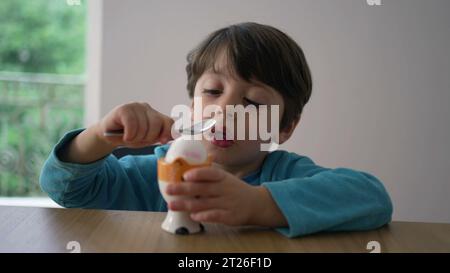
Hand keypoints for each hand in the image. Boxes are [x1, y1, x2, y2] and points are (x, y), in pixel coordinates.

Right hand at [96, 102, 173, 147]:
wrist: (107, 136)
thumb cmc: (129, 137)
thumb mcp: (147, 139)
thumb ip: (159, 136)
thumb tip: (173, 137)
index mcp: (156, 116)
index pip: (169, 121)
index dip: (168, 132)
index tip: (163, 141)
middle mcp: (147, 108)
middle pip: (157, 124)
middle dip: (149, 137)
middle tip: (138, 140)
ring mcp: (135, 106)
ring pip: (143, 125)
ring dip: (136, 137)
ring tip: (129, 137)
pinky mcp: (123, 108)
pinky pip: (132, 123)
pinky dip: (129, 134)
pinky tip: (125, 136)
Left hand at [165, 167, 286, 226]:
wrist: (256, 203)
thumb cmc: (234, 190)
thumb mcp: (224, 179)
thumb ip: (207, 177)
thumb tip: (181, 174)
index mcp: (222, 178)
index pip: (210, 173)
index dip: (198, 174)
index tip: (185, 175)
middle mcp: (225, 189)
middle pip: (202, 189)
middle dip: (184, 189)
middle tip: (169, 189)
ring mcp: (228, 203)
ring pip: (204, 203)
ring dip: (187, 204)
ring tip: (172, 204)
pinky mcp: (230, 216)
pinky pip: (215, 216)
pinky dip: (204, 215)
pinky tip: (193, 216)